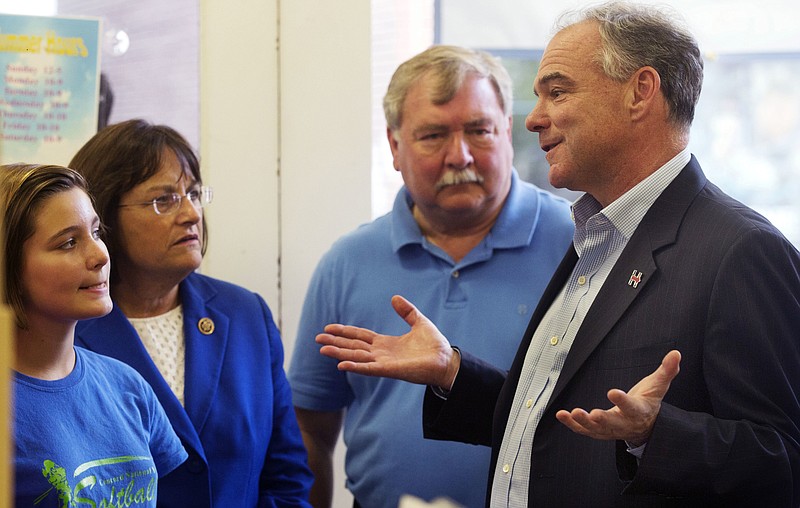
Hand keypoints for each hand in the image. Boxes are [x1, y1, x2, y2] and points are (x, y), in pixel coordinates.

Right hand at [316, 295, 459, 388]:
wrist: (447, 361)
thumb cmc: (435, 346)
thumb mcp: (419, 322)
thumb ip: (406, 311)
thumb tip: (394, 298)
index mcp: (386, 343)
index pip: (360, 336)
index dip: (345, 332)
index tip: (329, 328)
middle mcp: (381, 353)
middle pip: (353, 346)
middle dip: (336, 342)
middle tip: (317, 338)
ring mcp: (384, 363)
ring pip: (356, 357)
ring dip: (339, 353)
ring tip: (322, 349)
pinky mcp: (390, 370)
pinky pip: (368, 369)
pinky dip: (355, 366)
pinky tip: (341, 364)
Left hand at [555, 350, 680, 445]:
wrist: (646, 427)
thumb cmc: (649, 403)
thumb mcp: (658, 387)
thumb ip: (666, 371)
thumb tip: (676, 354)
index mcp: (638, 411)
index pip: (631, 407)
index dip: (622, 400)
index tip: (612, 392)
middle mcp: (624, 423)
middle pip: (612, 422)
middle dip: (601, 419)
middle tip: (591, 414)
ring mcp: (610, 429)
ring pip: (595, 429)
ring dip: (582, 422)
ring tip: (572, 414)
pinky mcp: (599, 431)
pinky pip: (584, 430)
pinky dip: (572, 425)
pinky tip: (562, 415)